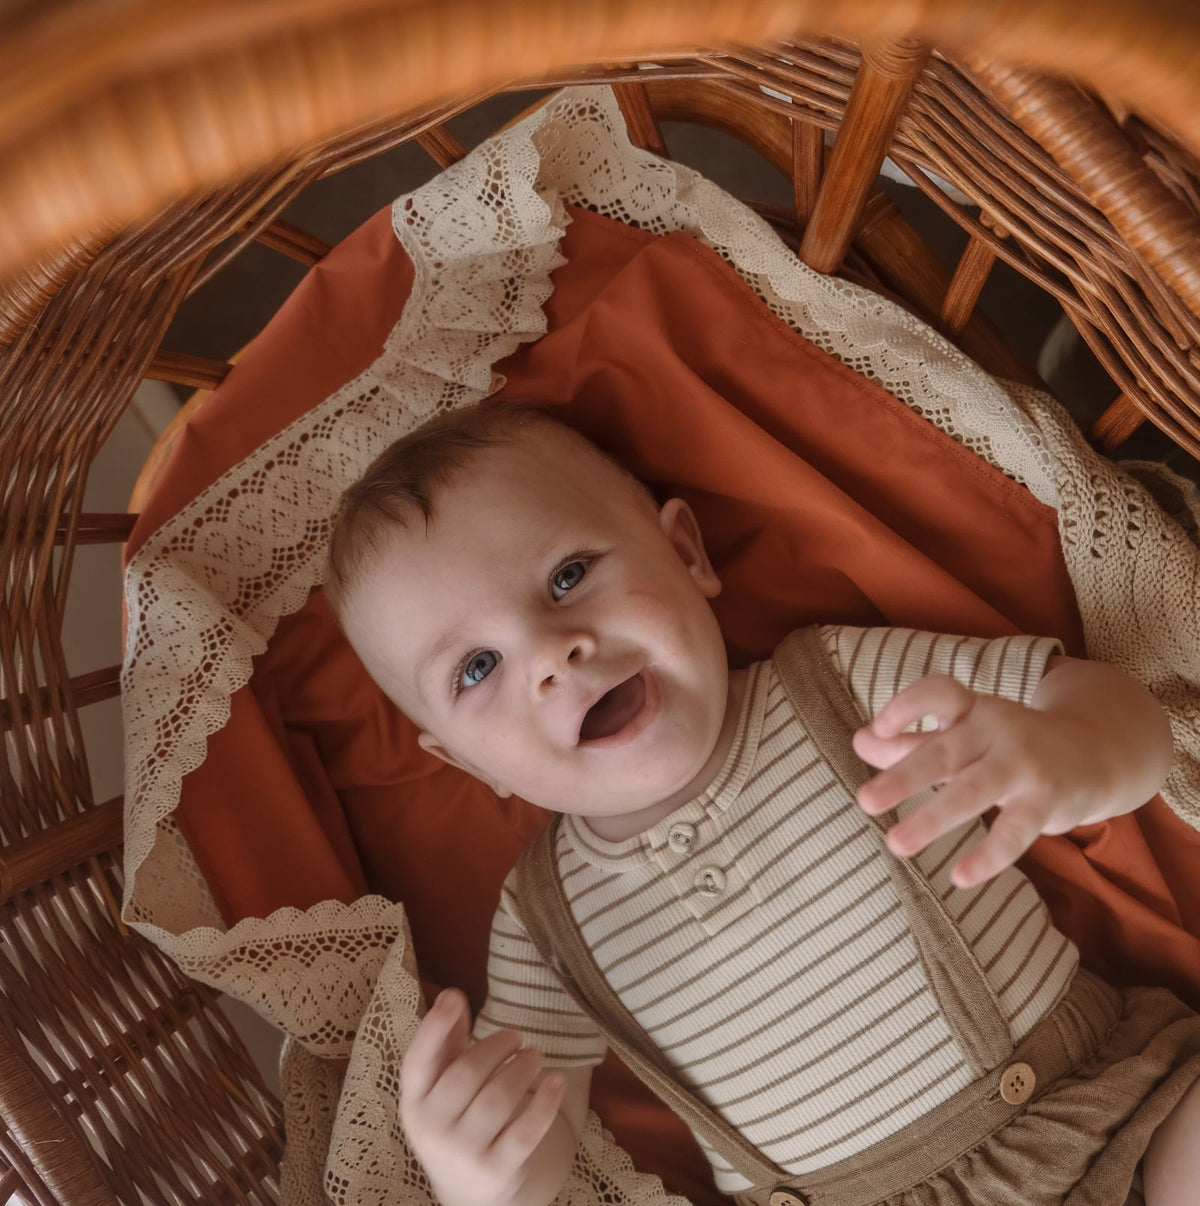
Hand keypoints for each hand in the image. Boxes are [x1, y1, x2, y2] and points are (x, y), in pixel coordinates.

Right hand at [399, 988, 566, 1205]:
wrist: (467, 1191)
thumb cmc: (456, 1119)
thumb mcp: (443, 1086)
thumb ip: (447, 1041)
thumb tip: (451, 995)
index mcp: (415, 1102)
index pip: (416, 1062)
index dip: (433, 1029)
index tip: (455, 999)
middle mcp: (432, 1130)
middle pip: (465, 1076)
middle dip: (495, 1047)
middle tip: (517, 1036)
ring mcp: (463, 1155)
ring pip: (496, 1100)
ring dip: (522, 1069)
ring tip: (535, 1055)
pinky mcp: (496, 1172)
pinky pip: (525, 1132)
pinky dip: (545, 1103)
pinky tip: (556, 1082)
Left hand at [851, 673, 1112, 888]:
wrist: (1095, 753)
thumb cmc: (1007, 745)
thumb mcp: (961, 735)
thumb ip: (910, 741)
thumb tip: (859, 742)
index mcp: (970, 709)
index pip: (938, 693)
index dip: (907, 707)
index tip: (876, 728)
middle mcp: (996, 730)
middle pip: (944, 751)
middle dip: (903, 777)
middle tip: (864, 801)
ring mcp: (1023, 765)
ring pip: (974, 791)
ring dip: (933, 819)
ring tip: (895, 844)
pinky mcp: (1047, 801)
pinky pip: (1016, 831)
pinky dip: (989, 856)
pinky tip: (959, 877)